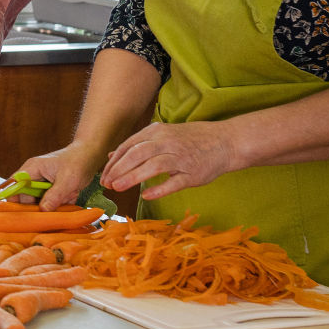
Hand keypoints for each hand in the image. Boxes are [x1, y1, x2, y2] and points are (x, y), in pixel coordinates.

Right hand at [19, 143, 108, 208]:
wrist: (90, 156)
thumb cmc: (78, 161)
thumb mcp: (67, 181)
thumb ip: (54, 196)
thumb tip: (43, 210)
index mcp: (32, 169)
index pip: (14, 185)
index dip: (13, 199)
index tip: (17, 214)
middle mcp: (34, 176)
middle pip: (24, 197)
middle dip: (36, 207)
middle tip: (48, 212)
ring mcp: (41, 183)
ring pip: (38, 202)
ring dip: (50, 206)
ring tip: (63, 201)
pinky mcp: (49, 189)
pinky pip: (48, 202)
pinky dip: (57, 204)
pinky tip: (68, 199)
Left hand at [99, 121, 244, 200]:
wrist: (225, 142)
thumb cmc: (190, 140)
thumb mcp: (162, 136)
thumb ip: (138, 145)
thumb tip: (112, 156)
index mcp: (157, 132)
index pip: (129, 146)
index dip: (115, 162)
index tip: (104, 176)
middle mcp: (167, 142)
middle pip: (137, 154)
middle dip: (119, 169)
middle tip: (107, 184)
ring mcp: (181, 157)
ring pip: (153, 166)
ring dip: (133, 177)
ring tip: (118, 188)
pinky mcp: (193, 173)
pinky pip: (174, 182)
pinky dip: (159, 189)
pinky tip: (146, 196)